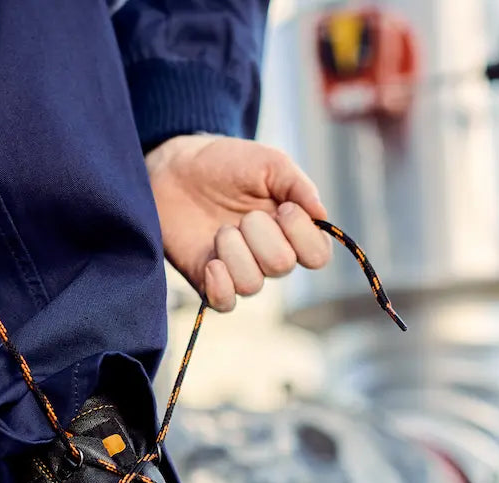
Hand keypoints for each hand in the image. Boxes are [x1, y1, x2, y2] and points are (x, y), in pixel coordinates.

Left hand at [146, 134, 332, 311]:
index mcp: (291, 229)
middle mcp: (270, 255)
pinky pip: (225, 303)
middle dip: (261, 235)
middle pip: (282, 266)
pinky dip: (221, 286)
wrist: (177, 168)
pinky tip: (211, 262)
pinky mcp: (209, 280)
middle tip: (244, 215)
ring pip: (252, 284)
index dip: (303, 235)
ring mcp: (240, 269)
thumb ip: (298, 185)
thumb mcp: (268, 162)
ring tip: (221, 230)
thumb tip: (321, 215)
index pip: (318, 255)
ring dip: (234, 251)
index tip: (283, 208)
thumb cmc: (227, 164)